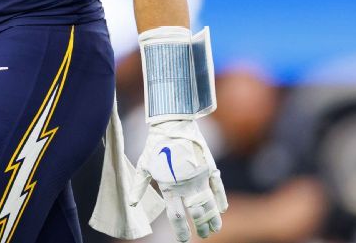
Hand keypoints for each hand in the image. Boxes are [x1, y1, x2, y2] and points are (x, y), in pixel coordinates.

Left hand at [131, 120, 227, 240]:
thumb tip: (132, 205)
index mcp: (170, 186)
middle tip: (203, 235)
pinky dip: (221, 199)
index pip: (176, 215)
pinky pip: (218, 187)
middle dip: (201, 227)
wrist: (173, 124)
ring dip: (213, 218)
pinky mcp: (210, 167)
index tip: (183, 239)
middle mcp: (187, 185)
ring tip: (214, 228)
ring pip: (210, 204)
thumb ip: (139, 187)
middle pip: (196, 213)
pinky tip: (223, 209)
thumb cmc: (155, 145)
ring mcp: (200, 177)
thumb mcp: (144, 165)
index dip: (181, 230)